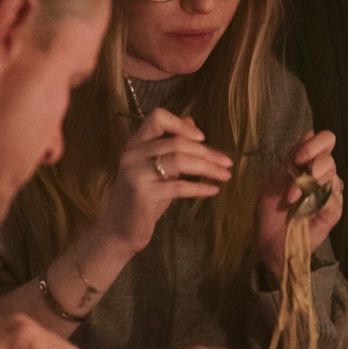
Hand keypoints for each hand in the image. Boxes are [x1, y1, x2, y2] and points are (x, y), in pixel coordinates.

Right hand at [100, 107, 232, 253]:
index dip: (181, 124)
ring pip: (179, 160)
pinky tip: (213, 190)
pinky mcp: (143, 194)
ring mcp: (136, 173)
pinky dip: (200, 187)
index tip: (202, 138)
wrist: (120, 230)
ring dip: (207, 167)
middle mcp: (133, 154)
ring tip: (225, 175)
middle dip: (207, 152)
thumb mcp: (157, 168)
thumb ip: (171, 146)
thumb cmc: (143, 199)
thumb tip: (191, 122)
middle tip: (227, 162)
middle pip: (176, 142)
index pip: (158, 118)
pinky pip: (178, 186)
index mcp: (136, 144)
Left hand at [255, 130, 343, 282]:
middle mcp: (322, 177)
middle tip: (298, 173)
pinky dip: (318, 200)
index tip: (297, 156)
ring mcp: (330, 195)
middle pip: (330, 156)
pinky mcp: (333, 212)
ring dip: (309, 183)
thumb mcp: (274, 181)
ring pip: (333, 175)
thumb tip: (309, 133)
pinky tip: (304, 209)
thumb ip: (291, 160)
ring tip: (291, 198)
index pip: (324, 142)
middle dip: (313, 161)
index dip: (314, 144)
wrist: (269, 244)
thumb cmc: (270, 214)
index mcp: (308, 165)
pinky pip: (334, 198)